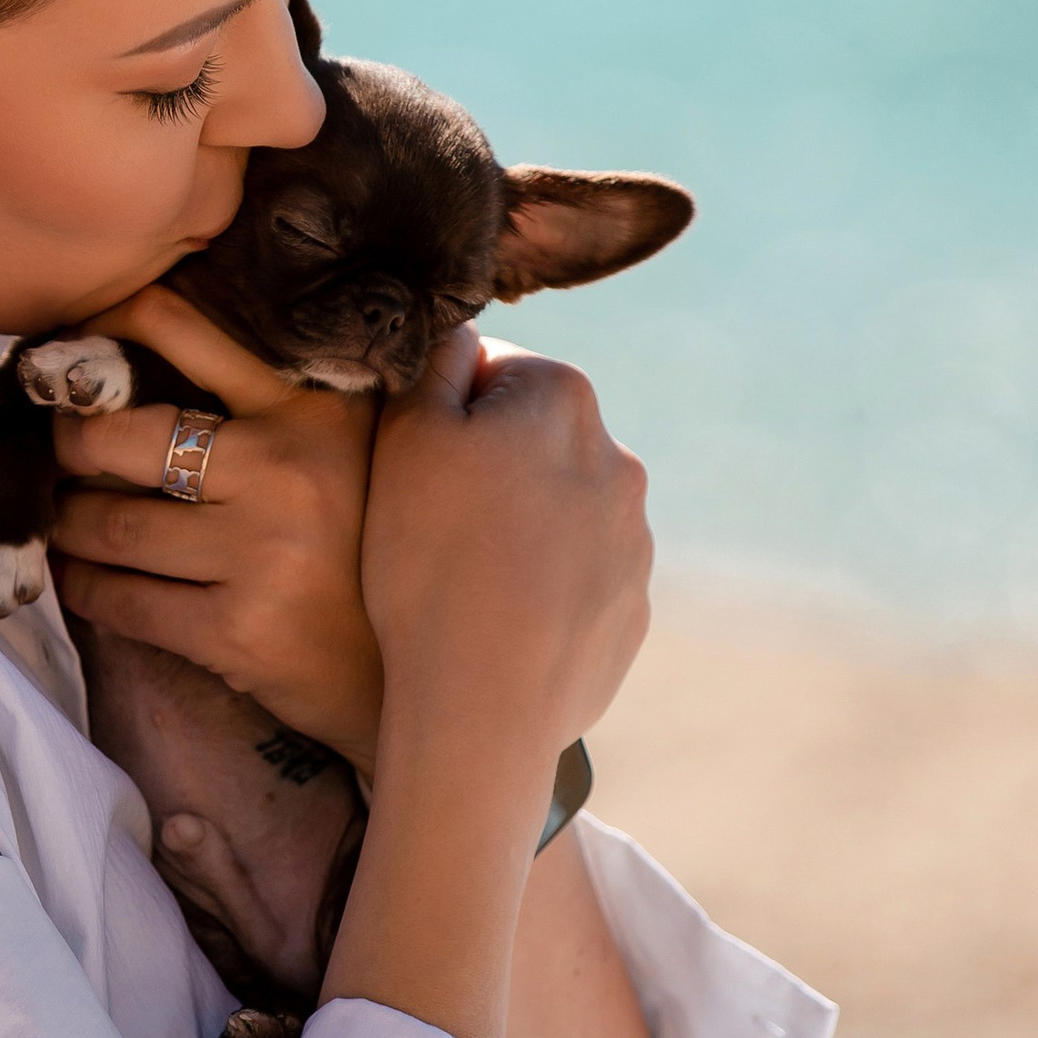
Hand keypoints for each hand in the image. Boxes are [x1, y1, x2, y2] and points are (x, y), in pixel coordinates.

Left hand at [47, 284, 384, 767]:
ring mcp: (262, 554)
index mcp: (313, 405)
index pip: (179, 327)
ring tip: (64, 519)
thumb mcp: (349, 442)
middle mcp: (288, 469)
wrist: (414, 667)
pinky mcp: (238, 632)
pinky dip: (86, 587)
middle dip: (69, 445)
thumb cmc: (363, 543)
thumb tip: (160, 322)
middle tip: (58, 451)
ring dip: (68, 523)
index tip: (70, 349)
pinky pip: (122, 601)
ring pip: (108, 525)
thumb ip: (282, 384)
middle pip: (119, 435)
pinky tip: (83, 578)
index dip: (102, 330)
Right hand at [363, 331, 651, 782]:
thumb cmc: (429, 562)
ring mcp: (633, 542)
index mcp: (564, 399)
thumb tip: (460, 332)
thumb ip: (434, 362)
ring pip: (555, 512)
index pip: (491, 370)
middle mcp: (618, 460)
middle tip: (427, 527)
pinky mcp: (632, 611)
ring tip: (460, 584)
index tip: (411, 466)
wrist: (483, 705)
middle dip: (485, 469)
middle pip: (530, 441)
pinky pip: (574, 582)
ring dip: (515, 530)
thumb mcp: (404, 436)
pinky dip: (539, 592)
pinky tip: (494, 625)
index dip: (437, 413)